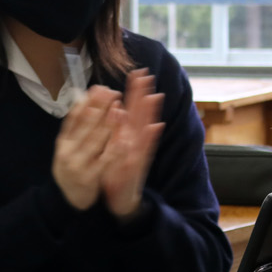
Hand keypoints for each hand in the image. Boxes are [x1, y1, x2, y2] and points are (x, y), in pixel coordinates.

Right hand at [52, 85, 117, 210]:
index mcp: (63, 141)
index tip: (99, 88)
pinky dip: (114, 150)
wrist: (68, 200)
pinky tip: (123, 140)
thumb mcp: (69, 147)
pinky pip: (104, 162)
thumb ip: (75, 126)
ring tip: (118, 109)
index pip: (74, 117)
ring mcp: (78, 164)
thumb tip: (83, 98)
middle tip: (113, 92)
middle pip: (85, 126)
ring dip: (107, 124)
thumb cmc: (73, 167)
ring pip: (94, 141)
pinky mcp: (90, 178)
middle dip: (99, 107)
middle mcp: (67, 151)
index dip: (87, 102)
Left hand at [99, 69, 164, 220]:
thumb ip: (119, 128)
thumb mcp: (116, 147)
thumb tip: (118, 107)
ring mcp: (139, 153)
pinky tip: (155, 127)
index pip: (132, 109)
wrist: (122, 199)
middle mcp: (136, 141)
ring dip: (150, 113)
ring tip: (154, 96)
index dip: (135, 91)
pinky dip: (149, 139)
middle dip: (143, 95)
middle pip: (141, 114)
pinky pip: (144, 150)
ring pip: (145, 129)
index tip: (138, 71)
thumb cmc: (117, 171)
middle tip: (147, 75)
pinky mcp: (138, 166)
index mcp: (128, 135)